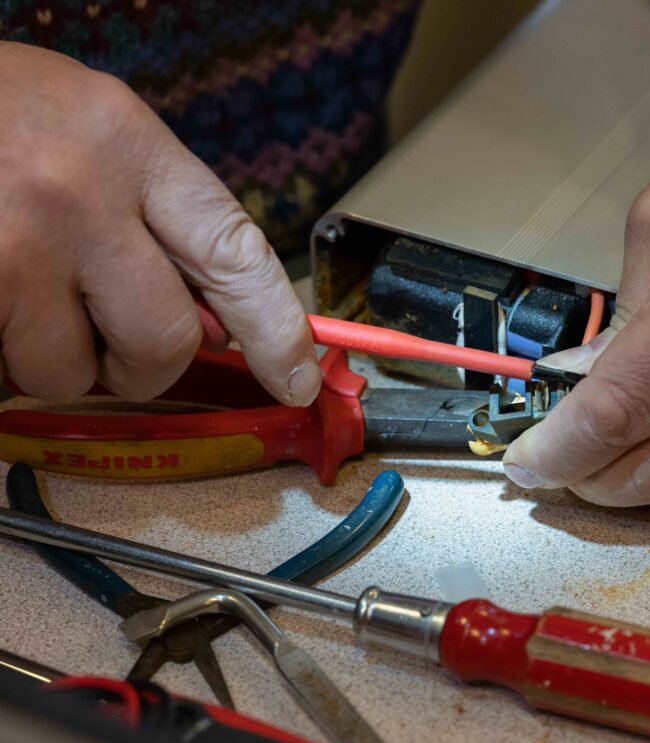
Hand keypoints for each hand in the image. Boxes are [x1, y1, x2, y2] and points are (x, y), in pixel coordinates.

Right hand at [0, 43, 319, 403]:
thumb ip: (156, 218)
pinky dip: (1, 358)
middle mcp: (76, 193)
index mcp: (128, 144)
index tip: (298, 378)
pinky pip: (1, 376)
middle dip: (142, 365)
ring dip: (52, 362)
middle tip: (110, 344)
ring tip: (19, 301)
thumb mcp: (89, 135)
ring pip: (70, 374)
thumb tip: (217, 322)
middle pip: (165, 340)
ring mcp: (8, 246)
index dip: (278, 330)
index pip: (237, 254)